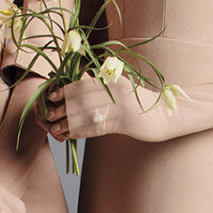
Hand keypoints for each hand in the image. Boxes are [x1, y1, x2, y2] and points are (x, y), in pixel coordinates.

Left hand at [44, 73, 173, 143]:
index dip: (66, 90)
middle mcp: (116, 91)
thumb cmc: (141, 103)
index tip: (52, 95)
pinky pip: (98, 127)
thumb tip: (82, 77)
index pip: (85, 84)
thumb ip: (104, 83)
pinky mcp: (124, 123)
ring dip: (68, 122)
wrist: (164, 116)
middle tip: (49, 114)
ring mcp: (121, 107)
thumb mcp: (123, 88)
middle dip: (63, 107)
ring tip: (55, 128)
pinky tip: (71, 136)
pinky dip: (82, 132)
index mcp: (114, 80)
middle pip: (83, 99)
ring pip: (88, 114)